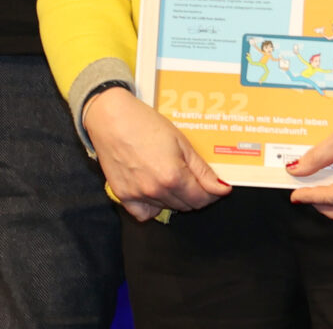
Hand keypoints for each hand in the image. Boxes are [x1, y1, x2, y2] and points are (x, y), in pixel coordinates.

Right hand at [83, 88, 230, 221]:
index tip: (215, 186)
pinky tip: (155, 191)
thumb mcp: (181, 142)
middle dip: (195, 193)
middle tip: (191, 175)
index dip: (212, 193)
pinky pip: (144, 214)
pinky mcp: (123, 196)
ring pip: (168, 208)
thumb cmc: (144, 123)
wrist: (111, 118)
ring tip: (170, 174)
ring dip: (175, 197)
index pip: (202, 199)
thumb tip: (221, 188)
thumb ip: (202, 170)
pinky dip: (153, 207)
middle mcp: (156, 190)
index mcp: (173, 176)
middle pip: (186, 206)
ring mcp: (138, 195)